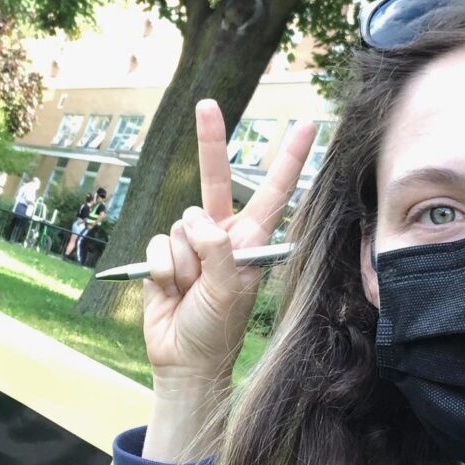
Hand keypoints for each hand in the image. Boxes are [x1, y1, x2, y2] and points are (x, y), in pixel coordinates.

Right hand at [143, 100, 314, 385]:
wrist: (184, 360)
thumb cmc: (218, 330)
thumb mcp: (231, 292)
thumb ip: (219, 251)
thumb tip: (194, 220)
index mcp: (250, 241)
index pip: (273, 192)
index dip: (288, 160)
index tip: (308, 126)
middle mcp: (221, 235)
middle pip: (215, 179)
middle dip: (210, 141)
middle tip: (206, 104)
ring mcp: (190, 244)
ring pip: (179, 224)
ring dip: (182, 260)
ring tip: (191, 289)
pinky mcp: (162, 256)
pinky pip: (156, 244)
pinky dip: (161, 268)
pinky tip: (169, 289)